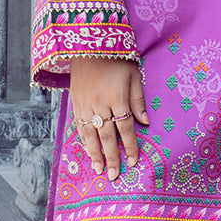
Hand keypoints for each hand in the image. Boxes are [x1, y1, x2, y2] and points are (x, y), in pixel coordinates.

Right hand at [70, 57, 147, 181]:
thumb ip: (138, 101)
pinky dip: (83, 140)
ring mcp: (85, 104)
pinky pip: (79, 126)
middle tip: (114, 175)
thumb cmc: (117, 60)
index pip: (125, 129)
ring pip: (90, 134)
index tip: (133, 162)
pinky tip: (87, 151)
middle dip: (112, 157)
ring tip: (99, 169)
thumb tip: (145, 123)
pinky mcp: (75, 102)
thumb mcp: (134, 76)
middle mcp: (100, 104)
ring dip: (95, 154)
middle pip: (107, 136)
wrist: (89, 44)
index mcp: (117, 98)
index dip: (130, 146)